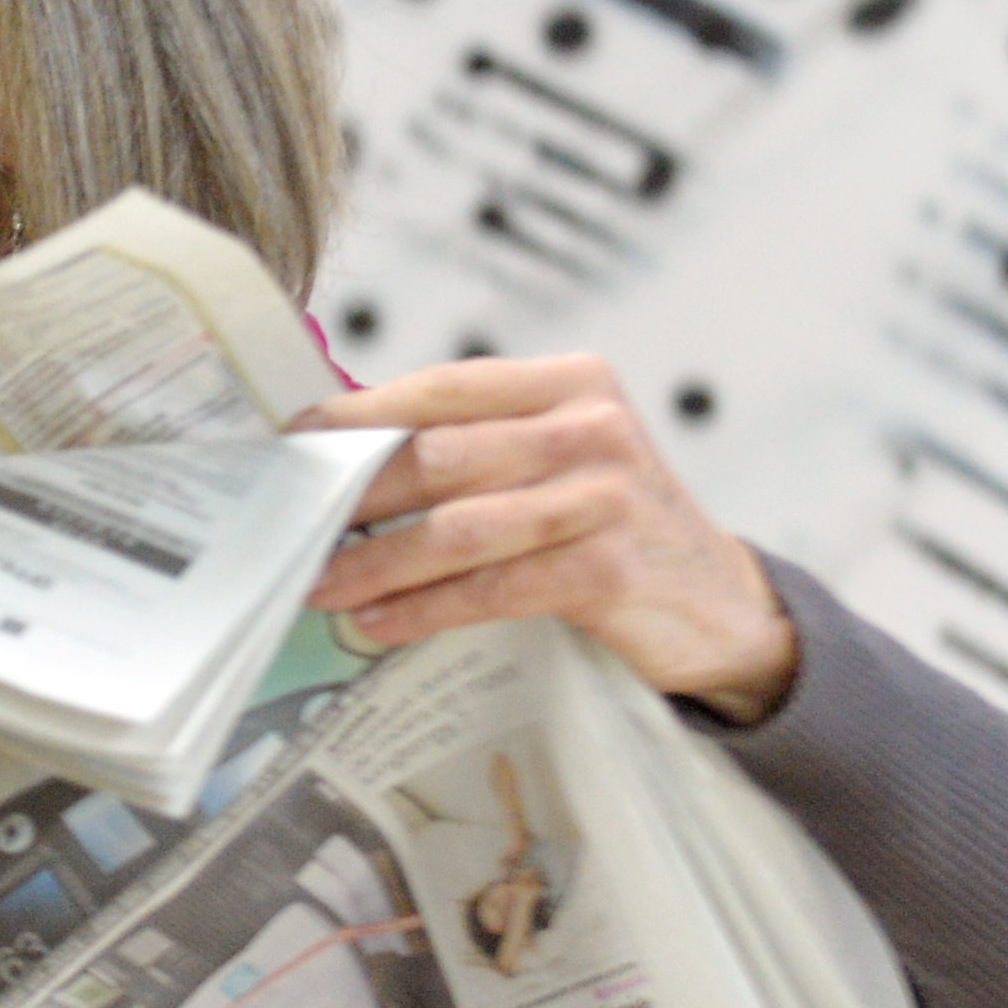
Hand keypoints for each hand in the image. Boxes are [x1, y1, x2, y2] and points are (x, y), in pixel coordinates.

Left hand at [294, 355, 801, 721]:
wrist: (718, 604)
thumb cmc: (613, 527)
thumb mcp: (558, 461)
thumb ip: (477, 445)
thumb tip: (347, 452)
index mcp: (570, 383)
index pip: (442, 388)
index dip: (359, 415)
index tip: (293, 440)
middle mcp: (590, 427)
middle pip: (438, 456)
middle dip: (352, 496)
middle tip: (288, 525)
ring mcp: (604, 497)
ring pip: (455, 528)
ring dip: (374, 562)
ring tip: (317, 585)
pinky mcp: (608, 569)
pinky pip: (489, 588)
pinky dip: (423, 609)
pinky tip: (377, 624)